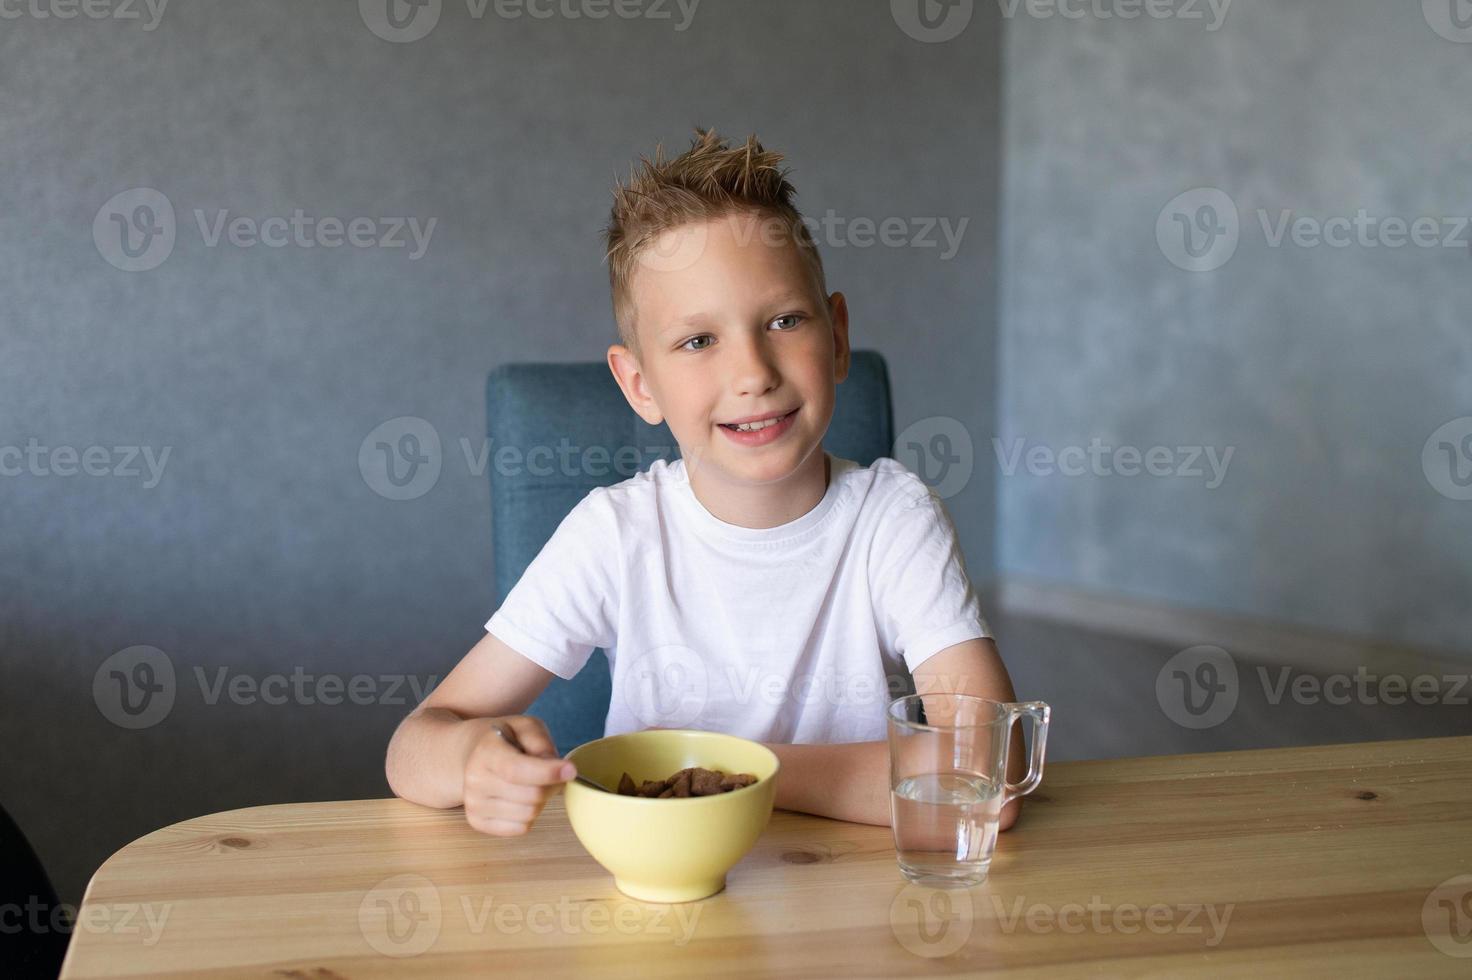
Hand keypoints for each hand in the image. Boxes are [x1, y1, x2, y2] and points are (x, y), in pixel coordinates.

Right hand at [461, 715, 574, 836]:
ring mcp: (474, 804)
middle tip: (553, 774)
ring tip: (533, 784)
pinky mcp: (478, 822)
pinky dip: (529, 815)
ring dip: (541, 801)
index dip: (548, 772)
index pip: (518, 770)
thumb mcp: (525, 726)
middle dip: (551, 785)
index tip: (571, 770)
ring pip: (529, 814)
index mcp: (486, 752)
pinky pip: (520, 828)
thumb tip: (556, 768)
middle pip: (532, 796)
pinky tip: (521, 798)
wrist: (472, 755)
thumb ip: (541, 743)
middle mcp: (475, 780)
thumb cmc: (506, 740)